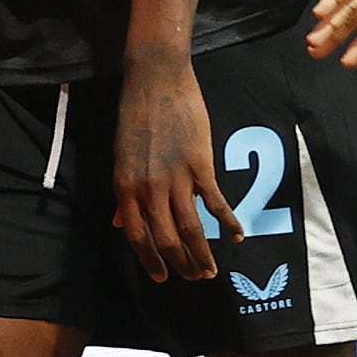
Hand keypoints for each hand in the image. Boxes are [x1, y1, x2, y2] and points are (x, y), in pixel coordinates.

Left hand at [112, 44, 228, 283]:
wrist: (156, 78)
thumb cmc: (135, 114)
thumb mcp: (121, 156)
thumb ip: (123, 193)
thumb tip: (119, 222)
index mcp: (125, 186)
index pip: (137, 236)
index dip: (150, 261)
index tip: (162, 277)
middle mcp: (148, 188)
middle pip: (166, 239)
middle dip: (180, 264)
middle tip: (193, 278)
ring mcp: (175, 178)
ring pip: (190, 229)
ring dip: (202, 254)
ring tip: (210, 270)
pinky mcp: (201, 165)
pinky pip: (216, 203)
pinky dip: (228, 223)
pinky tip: (237, 236)